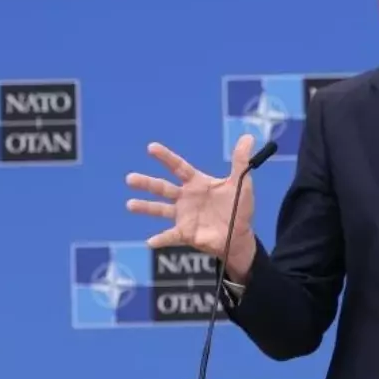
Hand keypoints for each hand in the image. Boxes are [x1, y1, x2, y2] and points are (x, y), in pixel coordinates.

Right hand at [125, 134, 258, 280]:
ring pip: (160, 210)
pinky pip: (171, 237)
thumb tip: (248, 137)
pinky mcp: (186, 233)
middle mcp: (186, 198)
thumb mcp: (242, 183)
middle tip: (130, 178)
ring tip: (130, 205)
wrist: (239, 236)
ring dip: (145, 207)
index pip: (178, 167)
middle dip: (146, 183)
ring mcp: (183, 216)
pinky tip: (150, 242)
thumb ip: (241, 161)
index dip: (165, 157)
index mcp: (197, 183)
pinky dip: (161, 239)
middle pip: (162, 188)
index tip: (151, 147)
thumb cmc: (238, 208)